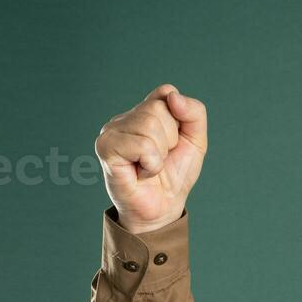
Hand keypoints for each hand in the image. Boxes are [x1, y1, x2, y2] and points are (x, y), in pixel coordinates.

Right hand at [95, 83, 207, 233]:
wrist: (163, 209)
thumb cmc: (175, 175)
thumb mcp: (196, 141)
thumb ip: (194, 113)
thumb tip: (172, 96)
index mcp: (143, 111)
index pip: (166, 93)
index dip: (178, 122)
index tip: (173, 143)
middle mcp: (124, 118)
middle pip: (158, 109)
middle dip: (170, 139)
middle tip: (160, 159)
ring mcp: (111, 131)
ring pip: (149, 125)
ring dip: (160, 153)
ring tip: (150, 166)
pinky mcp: (105, 147)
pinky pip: (142, 145)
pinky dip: (152, 163)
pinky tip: (142, 172)